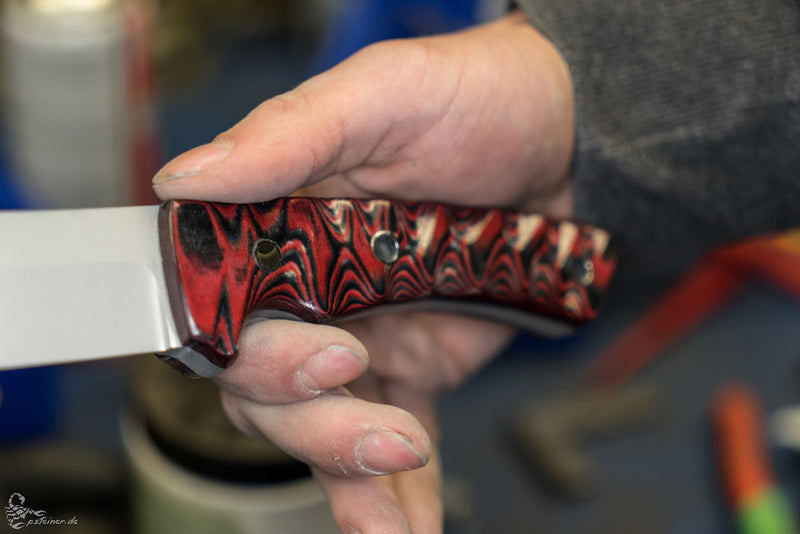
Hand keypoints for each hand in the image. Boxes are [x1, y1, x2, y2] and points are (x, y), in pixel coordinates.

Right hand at [154, 11, 573, 532]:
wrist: (568, 140)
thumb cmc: (476, 98)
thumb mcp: (383, 93)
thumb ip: (287, 135)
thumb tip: (186, 179)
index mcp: (278, 224)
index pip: (222, 307)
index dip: (254, 352)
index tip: (326, 359)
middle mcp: (305, 288)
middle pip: (265, 385)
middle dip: (313, 422)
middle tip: (380, 423)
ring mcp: (361, 335)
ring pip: (322, 425)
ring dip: (347, 478)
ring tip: (393, 520)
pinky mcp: (414, 366)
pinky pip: (393, 439)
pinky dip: (396, 491)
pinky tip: (409, 527)